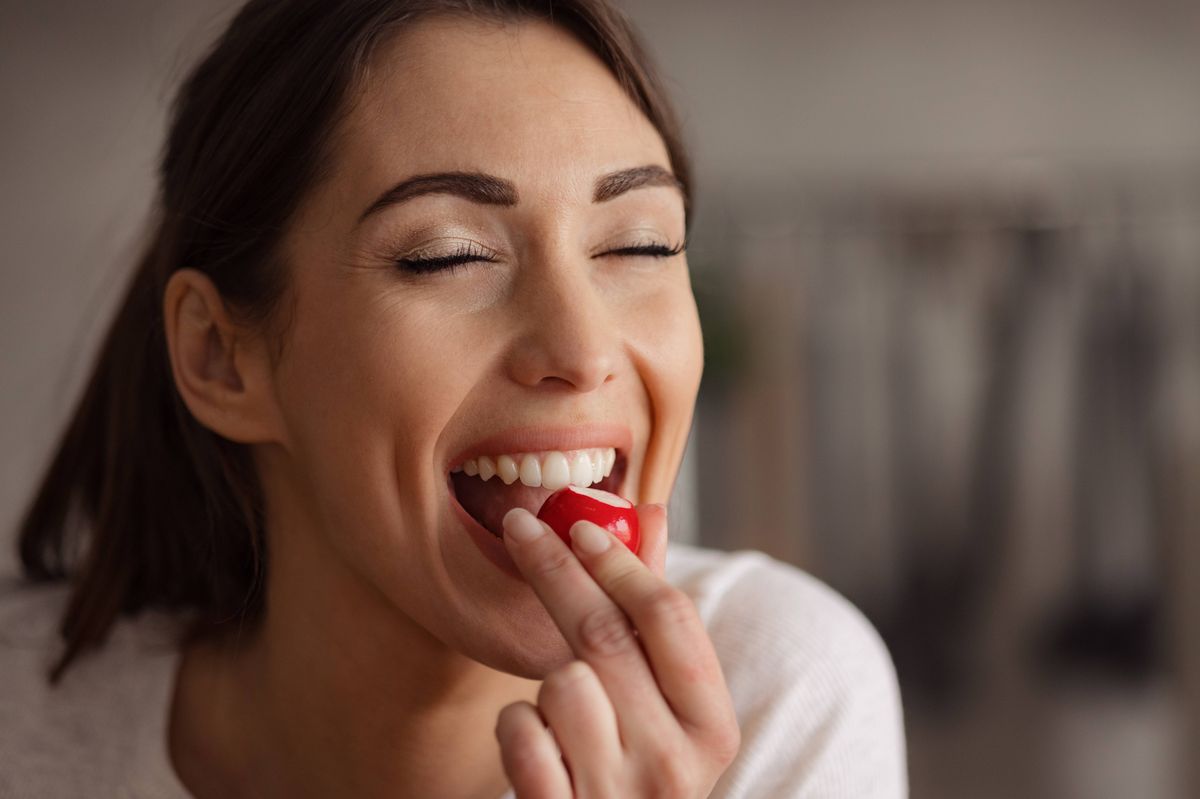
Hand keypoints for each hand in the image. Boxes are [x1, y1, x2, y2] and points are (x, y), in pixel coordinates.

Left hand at [495, 503, 740, 797]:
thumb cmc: (639, 771)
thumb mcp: (668, 707)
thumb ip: (656, 615)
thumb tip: (650, 512)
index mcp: (711, 727)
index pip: (668, 616)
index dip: (619, 561)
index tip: (579, 523)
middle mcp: (674, 765)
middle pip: (605, 634)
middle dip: (555, 568)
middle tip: (519, 524)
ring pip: (560, 683)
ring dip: (545, 680)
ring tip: (562, 708)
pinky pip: (521, 735)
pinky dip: (516, 726)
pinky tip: (538, 745)